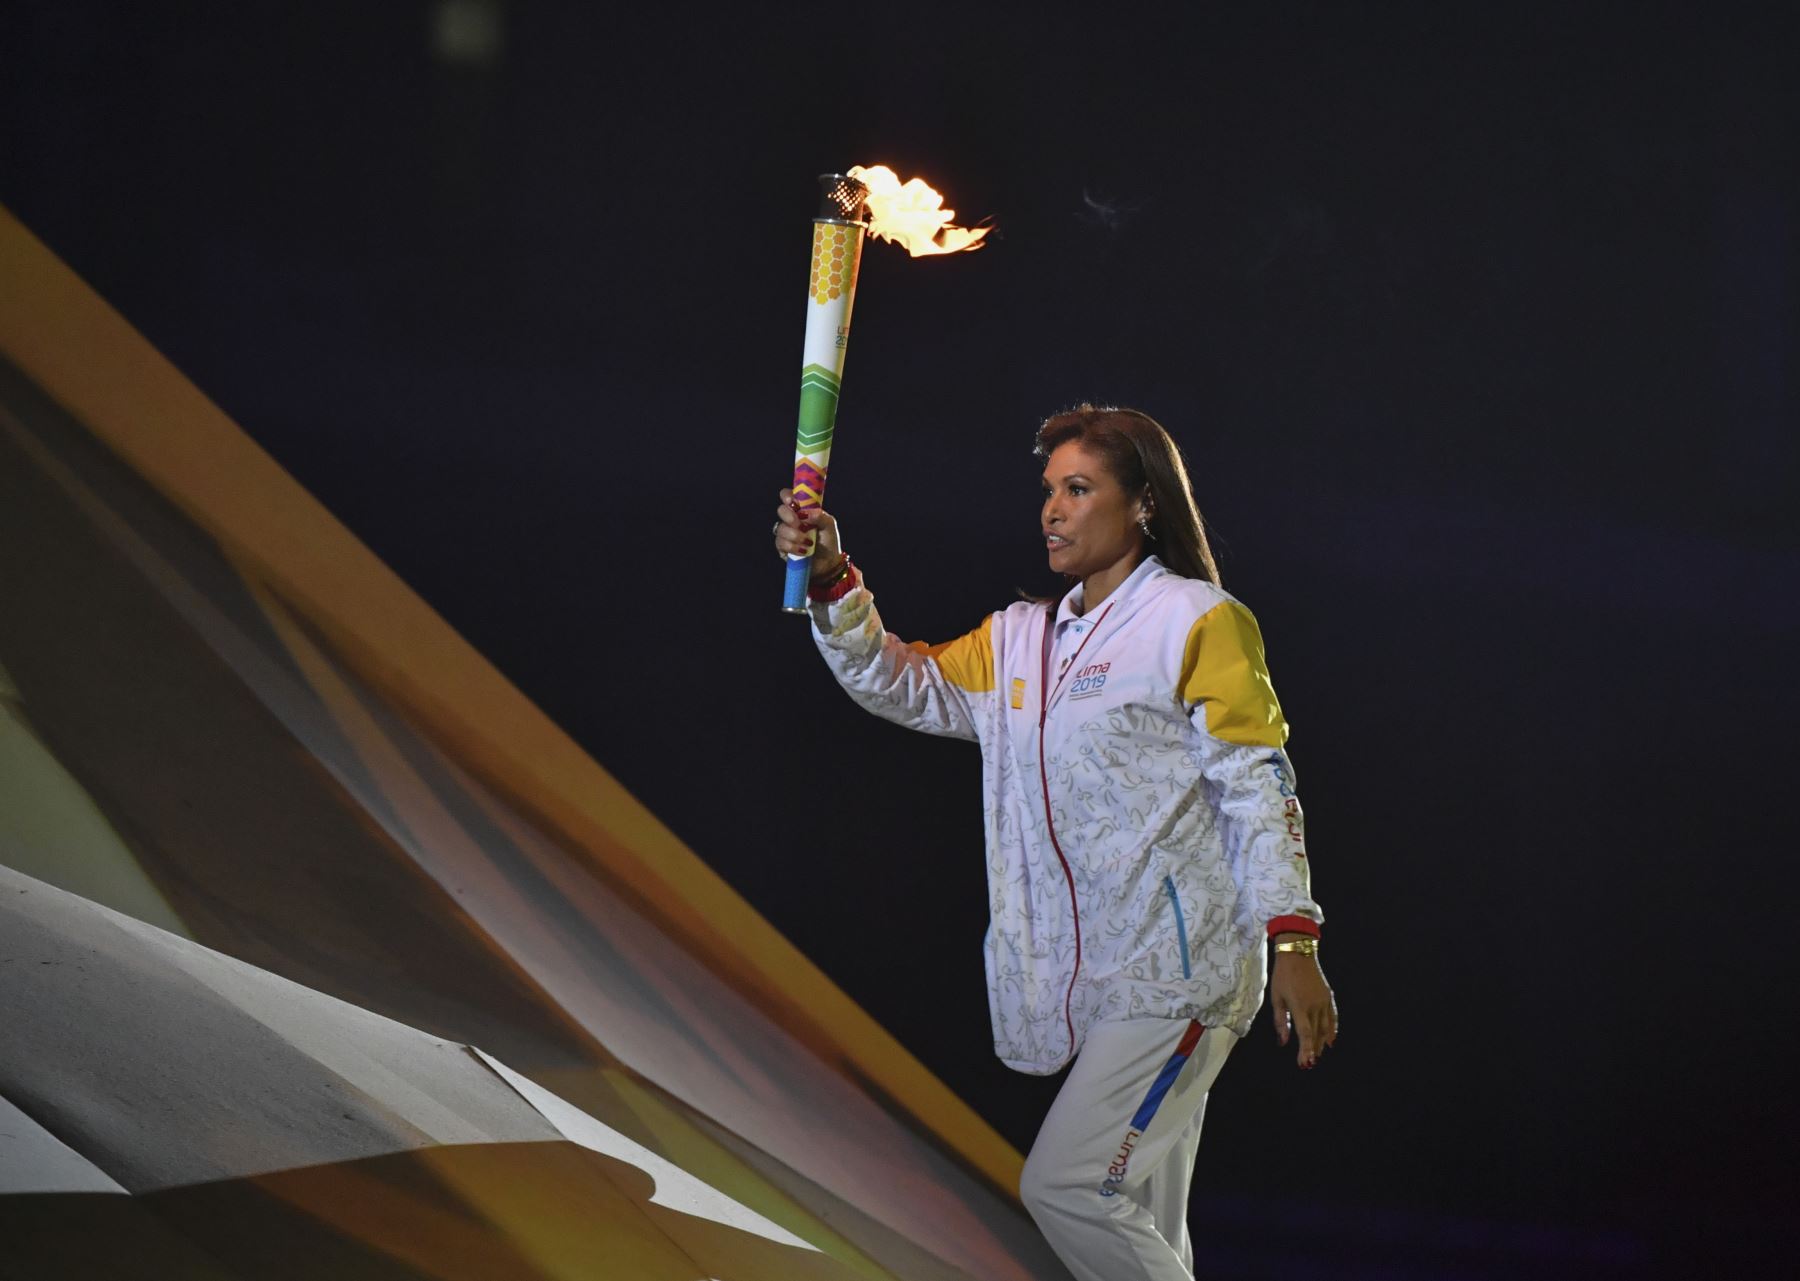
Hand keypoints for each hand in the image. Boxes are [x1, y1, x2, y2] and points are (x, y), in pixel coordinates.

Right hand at [773, 488, 843, 575]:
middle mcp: (792, 520)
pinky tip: (803, 551)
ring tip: (808, 543)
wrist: (828, 564)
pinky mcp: (783, 548)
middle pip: (781, 510)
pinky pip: (781, 543)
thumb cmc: (829, 541)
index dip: (787, 496)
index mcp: (802, 510)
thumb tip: (806, 513)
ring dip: (794, 535)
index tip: (793, 502)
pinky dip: (792, 547)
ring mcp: (786, 534)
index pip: (788, 497)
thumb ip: (820, 515)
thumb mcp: (829, 525)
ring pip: (780, 528)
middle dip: (789, 516)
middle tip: (800, 524)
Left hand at [1270, 944, 1337, 1069]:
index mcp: (1299, 1007)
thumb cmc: (1283, 976)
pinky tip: (1331, 1040)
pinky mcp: (1328, 997)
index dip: (1305, 1050)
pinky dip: (1333, 1030)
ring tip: (1318, 1054)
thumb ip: (1281, 1021)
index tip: (1304, 1063)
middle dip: (1313, 1050)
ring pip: (1325, 1028)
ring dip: (1322, 1043)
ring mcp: (1323, 1001)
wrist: (1298, 954)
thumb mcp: (1276, 998)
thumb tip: (1283, 1042)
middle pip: (1316, 1034)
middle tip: (1309, 1062)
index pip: (1305, 1034)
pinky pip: (1333, 1017)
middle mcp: (1314, 1006)